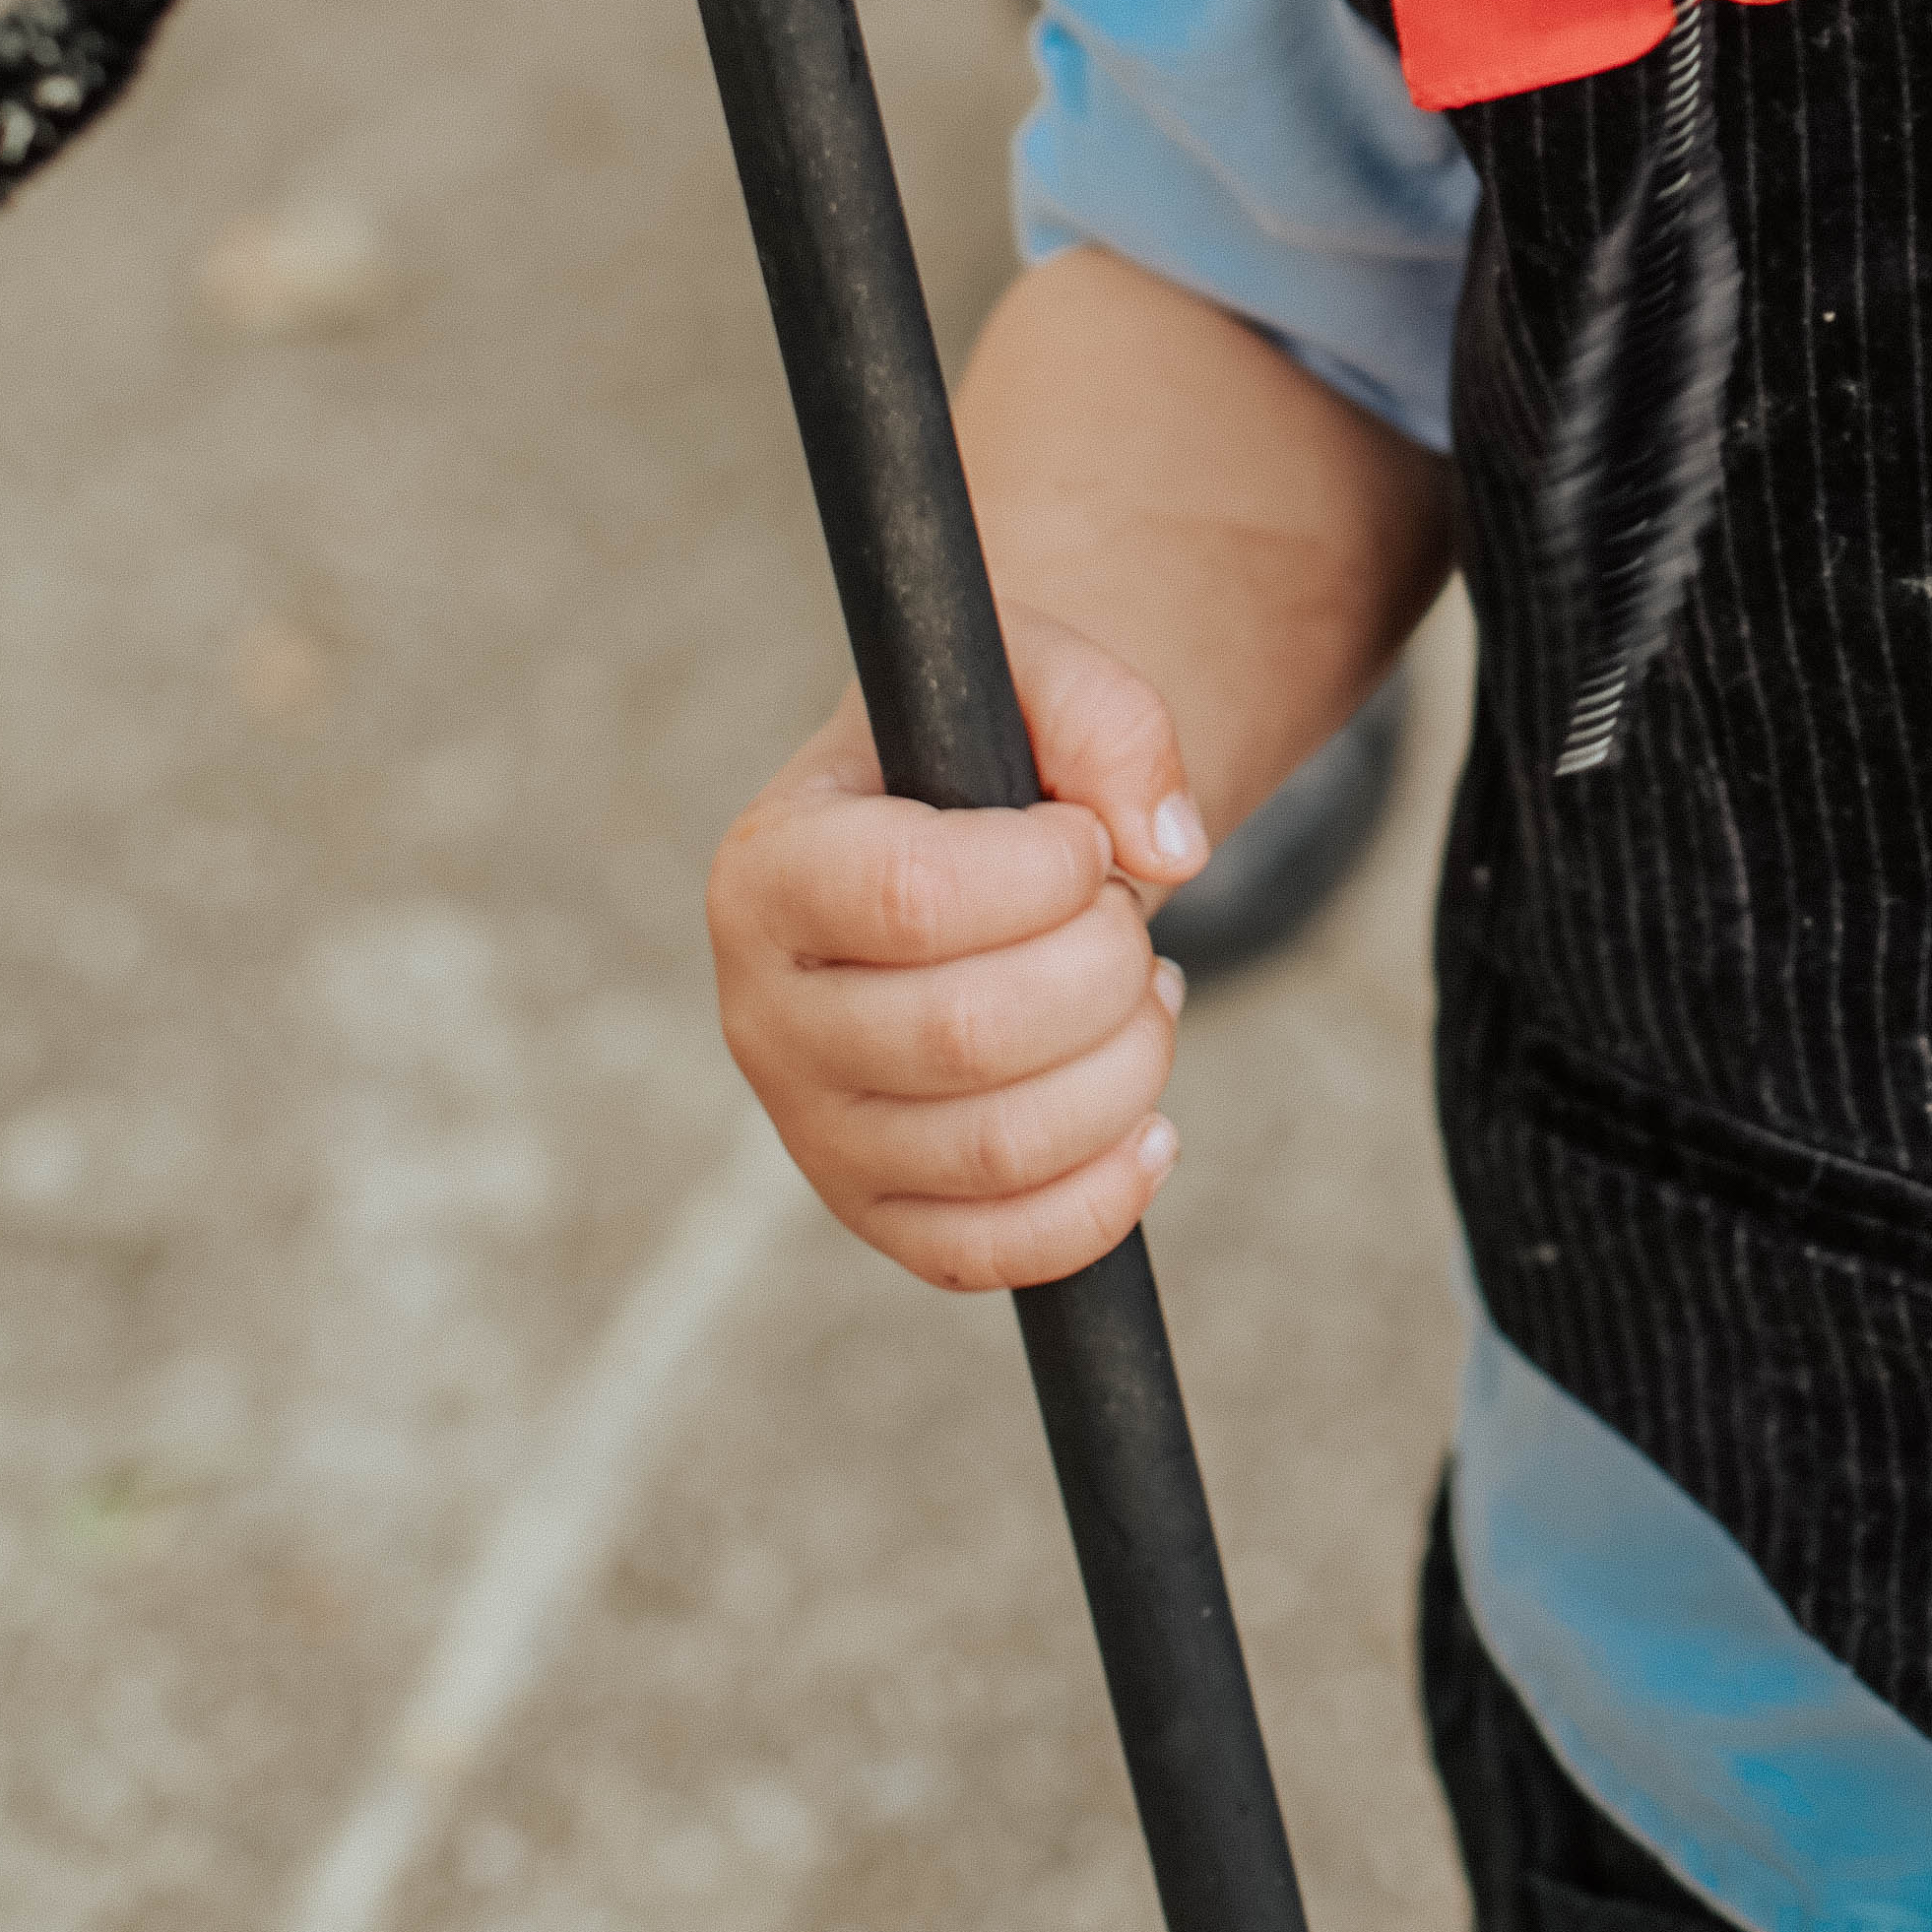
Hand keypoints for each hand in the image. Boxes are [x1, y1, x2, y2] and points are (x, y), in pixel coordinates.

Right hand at [707, 602, 1204, 1292]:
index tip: (1082, 838)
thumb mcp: (1036, 678)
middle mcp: (762, 1015)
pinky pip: (996, 1253)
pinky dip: (1105, 1195)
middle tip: (1123, 915)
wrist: (953, 846)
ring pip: (997, 1151)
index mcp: (771, 871)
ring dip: (1127, 1067)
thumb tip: (1169, 851)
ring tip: (1144, 994)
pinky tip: (1149, 1122)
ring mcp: (814, 1131)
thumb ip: (1109, 719)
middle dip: (1104, 967)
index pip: (911, 897)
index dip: (1044, 871)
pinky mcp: (879, 1213)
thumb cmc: (986, 758)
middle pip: (965, 1034)